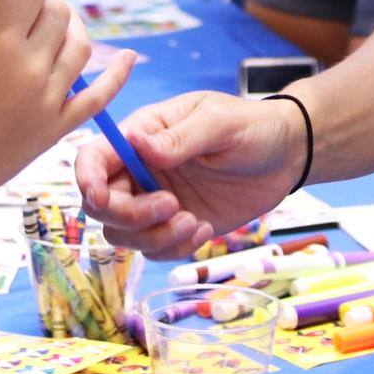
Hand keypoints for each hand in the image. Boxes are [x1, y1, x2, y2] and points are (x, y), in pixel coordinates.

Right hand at [0, 0, 133, 208]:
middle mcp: (31, 69)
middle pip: (60, 13)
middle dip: (44, 5)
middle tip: (24, 13)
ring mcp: (49, 101)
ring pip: (80, 46)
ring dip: (70, 30)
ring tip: (51, 31)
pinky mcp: (58, 128)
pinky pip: (98, 97)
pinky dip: (117, 75)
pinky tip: (127, 57)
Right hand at [74, 89, 304, 256]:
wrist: (287, 155)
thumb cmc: (252, 126)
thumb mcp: (220, 123)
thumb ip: (179, 137)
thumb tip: (136, 142)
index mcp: (142, 136)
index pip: (94, 158)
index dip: (87, 179)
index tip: (103, 197)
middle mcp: (140, 171)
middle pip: (102, 205)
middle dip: (129, 215)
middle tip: (172, 206)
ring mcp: (156, 201)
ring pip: (124, 235)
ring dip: (153, 237)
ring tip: (194, 222)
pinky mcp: (176, 227)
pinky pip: (155, 251)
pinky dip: (174, 249)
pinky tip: (204, 229)